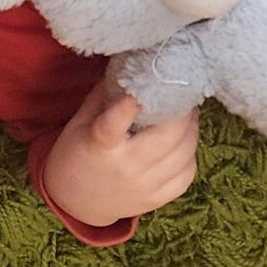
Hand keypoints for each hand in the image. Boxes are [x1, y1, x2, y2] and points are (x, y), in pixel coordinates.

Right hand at [41, 79, 199, 228]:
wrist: (75, 200)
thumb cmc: (76, 153)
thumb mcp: (81, 122)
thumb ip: (105, 96)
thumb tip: (130, 65)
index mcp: (100, 146)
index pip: (112, 126)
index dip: (126, 108)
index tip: (138, 91)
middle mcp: (125, 168)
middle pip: (165, 139)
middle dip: (181, 112)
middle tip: (183, 93)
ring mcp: (144, 186)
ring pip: (183, 155)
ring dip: (191, 130)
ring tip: (189, 114)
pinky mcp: (157, 199)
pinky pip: (187, 175)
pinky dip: (191, 154)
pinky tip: (185, 142)